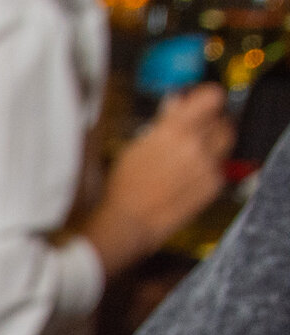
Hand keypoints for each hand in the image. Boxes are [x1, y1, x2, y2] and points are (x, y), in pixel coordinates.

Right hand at [85, 84, 233, 274]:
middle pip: (223, 120)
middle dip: (211, 123)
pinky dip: (208, 168)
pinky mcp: (214, 184)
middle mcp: (196, 144)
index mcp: (175, 129)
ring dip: (214, 144)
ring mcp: (208, 165)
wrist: (131, 222)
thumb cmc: (126, 187)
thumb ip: (163, 123)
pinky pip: (220, 166)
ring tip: (193, 155)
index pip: (212, 97)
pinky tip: (188, 178)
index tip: (203, 101)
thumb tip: (177, 105)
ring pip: (225, 143)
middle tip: (197, 131)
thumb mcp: (136, 146)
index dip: (207, 97)